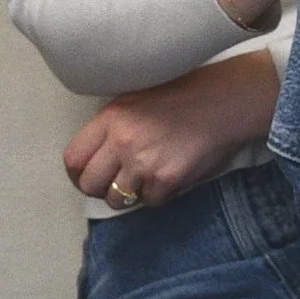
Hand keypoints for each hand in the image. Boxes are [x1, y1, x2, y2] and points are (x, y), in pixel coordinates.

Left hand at [65, 53, 279, 211]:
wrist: (226, 102)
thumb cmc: (185, 96)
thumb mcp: (136, 98)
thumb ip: (112, 125)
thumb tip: (97, 156)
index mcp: (111, 117)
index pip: (73, 158)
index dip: (77, 173)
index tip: (86, 176)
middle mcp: (122, 142)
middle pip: (90, 184)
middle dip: (100, 188)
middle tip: (114, 184)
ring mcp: (144, 163)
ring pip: (117, 200)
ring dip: (128, 195)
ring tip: (143, 180)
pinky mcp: (167, 181)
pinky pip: (149, 202)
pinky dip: (157, 195)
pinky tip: (168, 176)